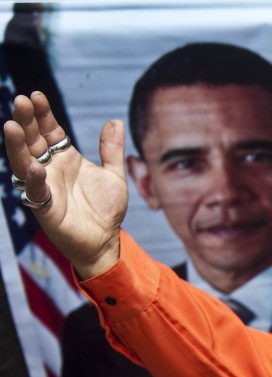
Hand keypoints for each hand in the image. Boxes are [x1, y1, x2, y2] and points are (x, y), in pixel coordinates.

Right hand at [3, 91, 128, 277]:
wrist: (105, 241)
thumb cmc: (106, 209)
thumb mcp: (114, 176)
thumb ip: (112, 150)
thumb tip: (115, 121)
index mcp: (65, 158)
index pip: (49, 131)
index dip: (42, 114)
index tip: (36, 96)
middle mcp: (50, 169)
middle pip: (33, 140)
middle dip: (26, 121)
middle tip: (21, 101)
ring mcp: (45, 186)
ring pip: (24, 162)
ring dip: (18, 145)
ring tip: (12, 125)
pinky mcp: (45, 207)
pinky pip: (35, 191)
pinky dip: (33, 179)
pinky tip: (35, 167)